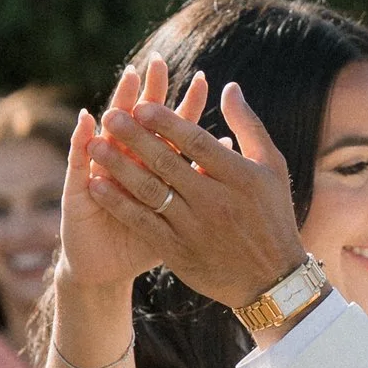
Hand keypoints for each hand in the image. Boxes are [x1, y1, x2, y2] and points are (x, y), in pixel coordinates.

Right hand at [61, 61, 212, 294]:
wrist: (106, 270)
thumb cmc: (144, 242)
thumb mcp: (177, 215)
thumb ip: (198, 180)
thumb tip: (225, 144)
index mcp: (153, 167)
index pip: (172, 129)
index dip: (186, 106)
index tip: (202, 78)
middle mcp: (126, 162)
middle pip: (140, 121)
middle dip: (151, 93)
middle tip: (159, 63)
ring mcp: (101, 171)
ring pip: (110, 132)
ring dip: (118, 105)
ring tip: (127, 80)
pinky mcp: (78, 189)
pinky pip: (78, 162)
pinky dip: (80, 140)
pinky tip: (86, 121)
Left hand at [96, 79, 308, 313]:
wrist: (272, 280)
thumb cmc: (273, 215)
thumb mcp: (271, 167)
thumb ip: (248, 125)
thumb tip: (228, 87)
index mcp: (239, 176)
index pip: (196, 142)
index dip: (166, 122)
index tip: (141, 105)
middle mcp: (215, 201)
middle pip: (167, 162)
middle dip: (134, 137)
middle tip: (110, 116)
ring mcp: (195, 228)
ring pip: (149, 192)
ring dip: (119, 167)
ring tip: (94, 147)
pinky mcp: (179, 252)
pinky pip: (142, 223)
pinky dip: (118, 204)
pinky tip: (97, 187)